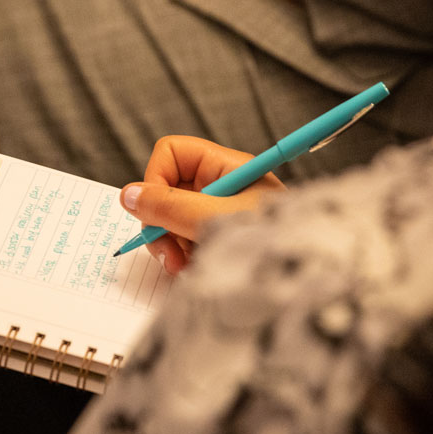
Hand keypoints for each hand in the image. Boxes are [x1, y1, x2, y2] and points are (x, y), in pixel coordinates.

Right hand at [120, 135, 284, 274]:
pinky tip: (197, 271)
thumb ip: (168, 206)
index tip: (153, 212)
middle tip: (168, 255)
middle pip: (166, 190)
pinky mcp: (221, 240)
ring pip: (172, 221)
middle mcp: (221, 186)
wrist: (304, 280)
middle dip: (161, 224)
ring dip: (171, 246)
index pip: (172, 153)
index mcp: (226, 167)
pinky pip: (187, 242)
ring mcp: (220, 214)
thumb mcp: (212, 219)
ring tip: (186, 268)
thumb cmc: (268, 241)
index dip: (155, 179)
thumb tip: (128, 195)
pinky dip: (186, 258)